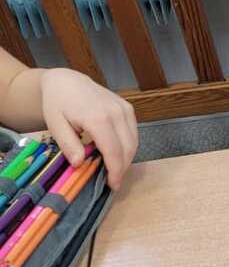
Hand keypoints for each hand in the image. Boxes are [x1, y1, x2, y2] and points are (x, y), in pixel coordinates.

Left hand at [39, 69, 138, 188]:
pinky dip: (128, 146)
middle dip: (122, 168)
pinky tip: (117, 153)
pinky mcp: (127, 108)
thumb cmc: (58, 103)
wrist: (67, 81)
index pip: (114, 151)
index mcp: (98, 118)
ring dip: (127, 158)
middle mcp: (116, 113)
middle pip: (128, 148)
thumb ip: (68, 145)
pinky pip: (133, 132)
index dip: (115, 170)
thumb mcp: (56, 125)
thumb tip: (79, 164)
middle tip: (113, 181)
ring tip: (114, 169)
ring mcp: (124, 109)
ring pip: (134, 141)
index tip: (113, 185)